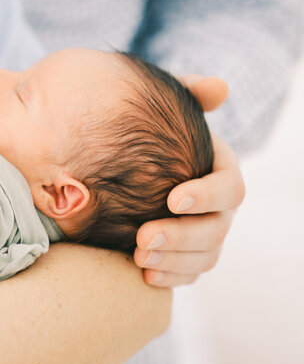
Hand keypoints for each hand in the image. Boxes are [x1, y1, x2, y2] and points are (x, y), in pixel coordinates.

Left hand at [134, 74, 244, 286]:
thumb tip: (219, 87)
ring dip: (173, 261)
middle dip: (181, 236)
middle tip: (142, 237)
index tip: (172, 198)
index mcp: (223, 170)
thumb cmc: (155, 125)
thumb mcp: (170, 104)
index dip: (206, 195)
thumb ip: (189, 92)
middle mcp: (221, 207)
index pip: (230, 187)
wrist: (134, 155)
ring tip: (137, 257)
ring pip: (203, 257)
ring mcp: (207, 234)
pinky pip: (188, 274)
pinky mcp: (189, 255)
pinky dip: (169, 277)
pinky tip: (143, 276)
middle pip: (216, 230)